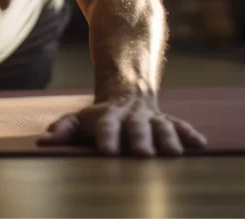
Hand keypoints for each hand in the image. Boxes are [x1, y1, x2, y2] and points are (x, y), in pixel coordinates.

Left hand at [37, 92, 205, 156]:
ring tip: (174, 154)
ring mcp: (153, 119)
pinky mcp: (169, 122)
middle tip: (144, 155)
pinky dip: (190, 135)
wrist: (128, 90)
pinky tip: (200, 145)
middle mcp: (133, 118)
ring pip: (162, 128)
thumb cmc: (99, 116)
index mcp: (109, 117)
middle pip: (137, 128)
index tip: (107, 151)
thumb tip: (43, 141)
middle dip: (140, 140)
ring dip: (169, 140)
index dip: (106, 137)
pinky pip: (181, 127)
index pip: (106, 127)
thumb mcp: (80, 119)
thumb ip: (64, 130)